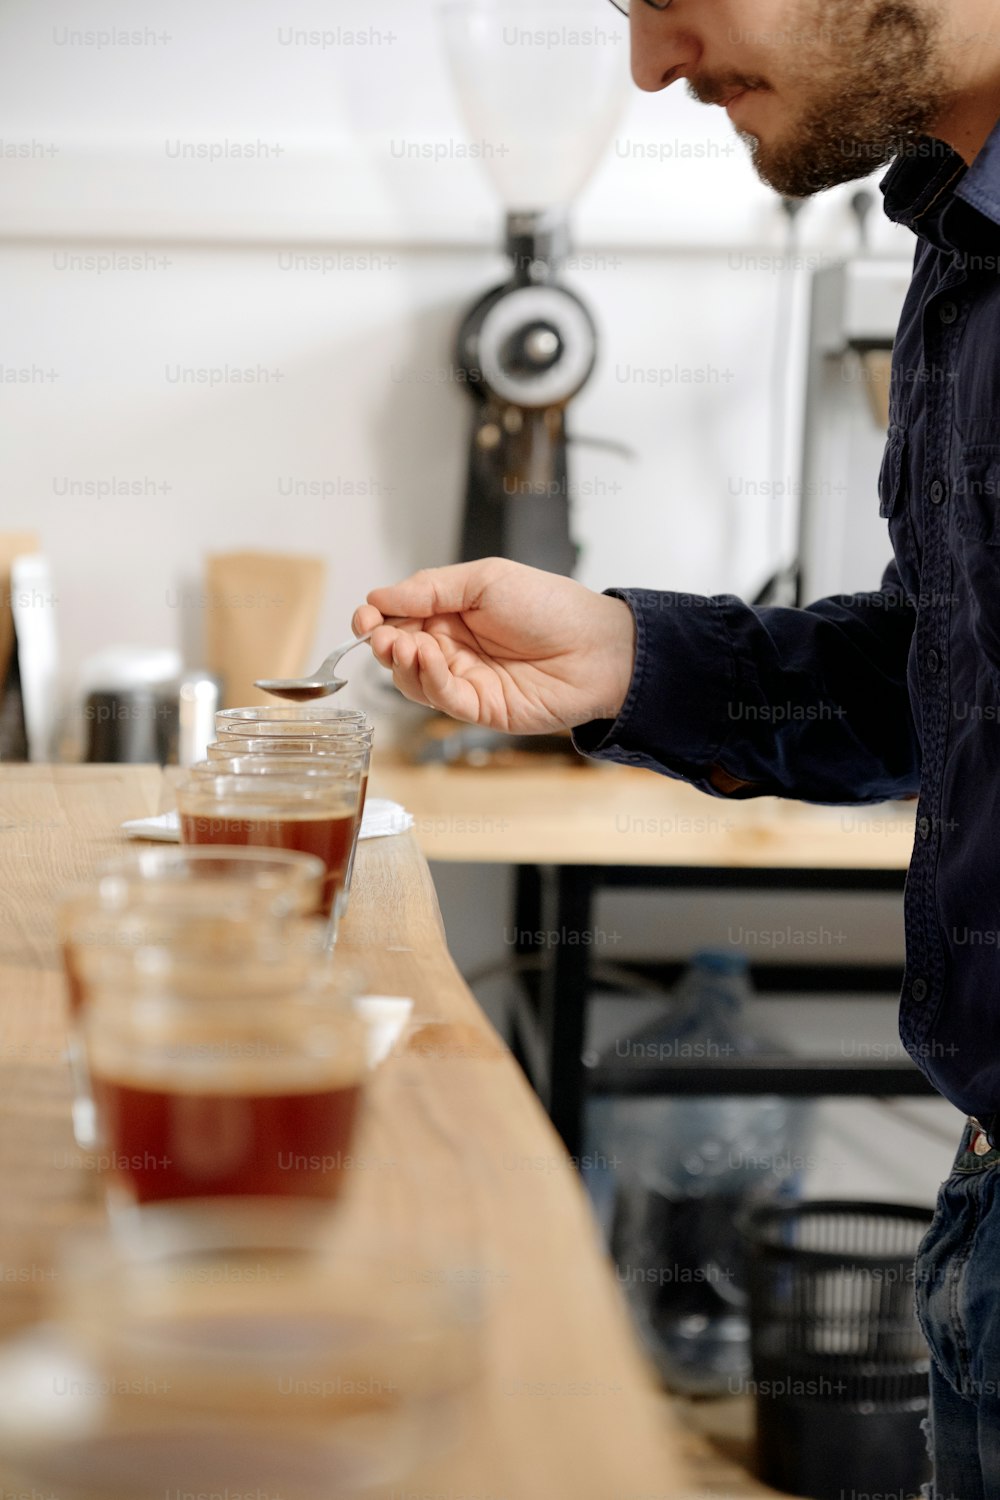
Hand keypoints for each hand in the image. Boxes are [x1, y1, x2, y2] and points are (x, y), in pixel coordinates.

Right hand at [352, 557, 635, 734]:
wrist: (597, 647)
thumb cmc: (551, 606)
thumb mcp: (485, 579)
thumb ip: (430, 589)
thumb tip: (379, 596)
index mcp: (451, 612)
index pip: (398, 617)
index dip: (376, 618)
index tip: (365, 616)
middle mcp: (453, 647)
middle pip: (398, 651)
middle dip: (382, 643)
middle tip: (379, 635)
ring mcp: (464, 679)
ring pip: (412, 679)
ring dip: (401, 663)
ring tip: (406, 645)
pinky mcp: (478, 708)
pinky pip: (441, 698)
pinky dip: (427, 680)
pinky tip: (429, 658)